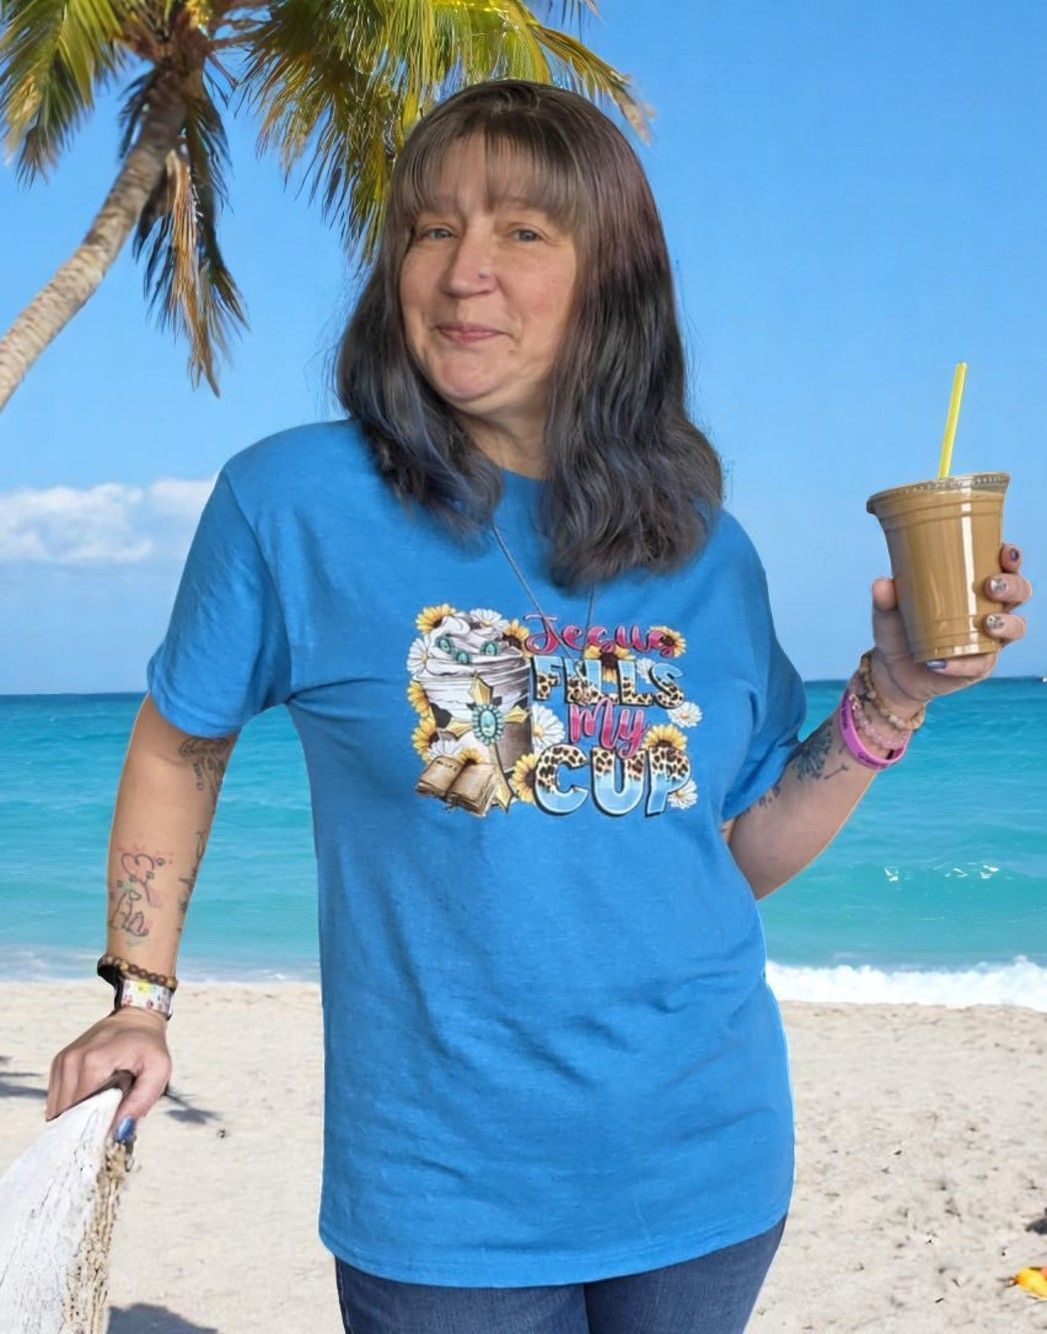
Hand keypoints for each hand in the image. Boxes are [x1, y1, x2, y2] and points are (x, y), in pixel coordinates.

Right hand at [46, 1007, 171, 1139]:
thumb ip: (141, 1103)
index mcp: (92, 1062)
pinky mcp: (59, 1063)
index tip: (110, 1132)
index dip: (95, 1129)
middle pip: (67, 1113)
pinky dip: (72, 1106)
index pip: (82, 1113)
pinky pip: (57, 1099)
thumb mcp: (158, 1071)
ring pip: (59, 1109)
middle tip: (108, 1122)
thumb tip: (118, 1132)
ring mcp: (62, 1061)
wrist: (136, 1018)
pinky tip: (92, 1100)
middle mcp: (71, 1060)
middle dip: (86, 1125)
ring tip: (102, 1107)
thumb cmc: (149, 1046)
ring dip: (78, 1116)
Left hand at [869, 542, 1031, 712]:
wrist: (892, 669)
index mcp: (973, 587)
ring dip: (1006, 623)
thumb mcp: (887, 612)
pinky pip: (981, 664)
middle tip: (991, 586)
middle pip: (1019, 593)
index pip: (1003, 567)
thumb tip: (882, 583)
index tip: (1004, 551)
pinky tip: (942, 661)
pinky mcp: (979, 666)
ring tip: (986, 622)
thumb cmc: (897, 629)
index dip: (1010, 558)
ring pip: (1016, 627)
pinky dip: (963, 663)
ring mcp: (989, 639)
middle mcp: (989, 609)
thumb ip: (885, 598)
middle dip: (1013, 586)